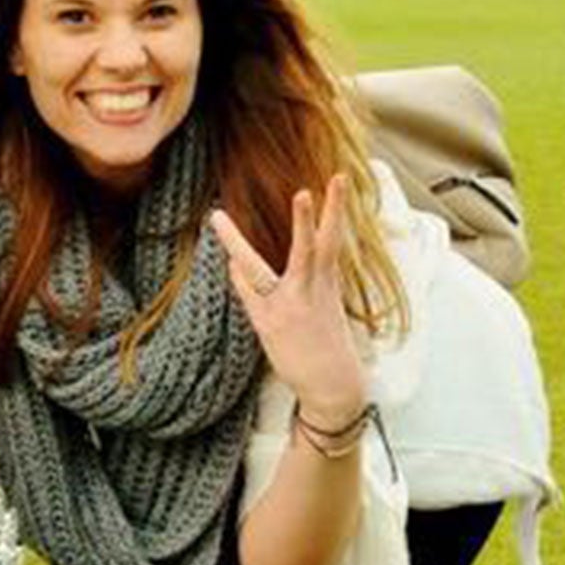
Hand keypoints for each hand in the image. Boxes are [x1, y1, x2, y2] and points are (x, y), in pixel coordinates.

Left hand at [209, 174, 366, 424]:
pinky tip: (227, 258)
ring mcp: (291, 304)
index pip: (332, 239)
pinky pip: (250, 292)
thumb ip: (298, 283)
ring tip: (278, 208)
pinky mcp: (271, 322)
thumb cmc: (324, 347)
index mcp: (328, 283)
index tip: (337, 179)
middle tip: (333, 180)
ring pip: (276, 264)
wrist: (333, 385)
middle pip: (320, 243)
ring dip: (268, 243)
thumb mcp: (320, 309)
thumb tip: (252, 268)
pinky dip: (238, 275)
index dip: (335, 209)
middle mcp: (313, 289)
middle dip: (326, 212)